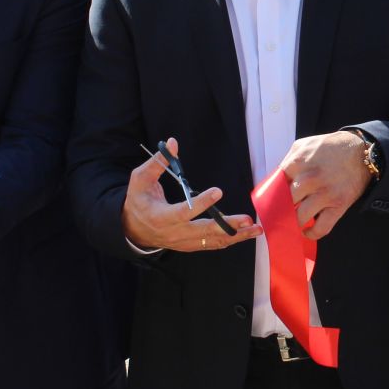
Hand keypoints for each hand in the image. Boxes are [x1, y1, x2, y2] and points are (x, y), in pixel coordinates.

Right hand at [120, 138, 259, 252]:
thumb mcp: (140, 179)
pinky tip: (246, 234)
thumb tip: (173, 142)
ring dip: (236, 236)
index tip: (218, 191)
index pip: (184, 211)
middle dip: (227, 226)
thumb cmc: (138, 200)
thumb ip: (158, 163)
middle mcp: (175, 233)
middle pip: (204, 232)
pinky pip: (212, 245)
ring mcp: (184, 242)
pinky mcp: (190, 246)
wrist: (133, 229)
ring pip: (212, 242)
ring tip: (255, 229)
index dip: (201, 203)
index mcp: (161, 216)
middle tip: (246, 220)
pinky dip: (230, 240)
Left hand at [277, 131, 371, 240]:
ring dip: (294, 223)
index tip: (270, 203)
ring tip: (292, 223)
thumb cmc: (331, 148)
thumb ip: (288, 162)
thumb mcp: (304, 145)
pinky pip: (321, 228)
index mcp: (297, 162)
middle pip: (284, 204)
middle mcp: (308, 179)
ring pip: (299, 218)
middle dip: (280, 211)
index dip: (271, 196)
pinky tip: (307, 231)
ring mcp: (324, 193)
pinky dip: (312, 233)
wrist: (361, 152)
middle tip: (278, 216)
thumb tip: (275, 182)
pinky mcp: (338, 205)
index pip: (274, 186)